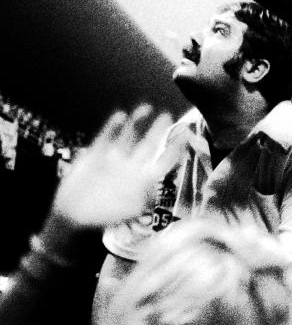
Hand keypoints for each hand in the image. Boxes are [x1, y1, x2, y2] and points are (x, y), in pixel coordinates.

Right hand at [52, 104, 171, 228]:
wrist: (72, 216)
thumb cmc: (104, 216)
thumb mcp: (130, 210)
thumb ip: (146, 198)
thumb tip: (160, 189)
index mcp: (142, 179)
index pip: (163, 160)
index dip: (174, 148)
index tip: (185, 134)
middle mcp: (131, 166)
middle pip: (149, 143)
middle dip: (158, 130)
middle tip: (168, 115)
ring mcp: (114, 158)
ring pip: (129, 135)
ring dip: (137, 122)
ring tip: (147, 108)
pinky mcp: (96, 154)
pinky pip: (107, 136)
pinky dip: (114, 126)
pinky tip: (120, 116)